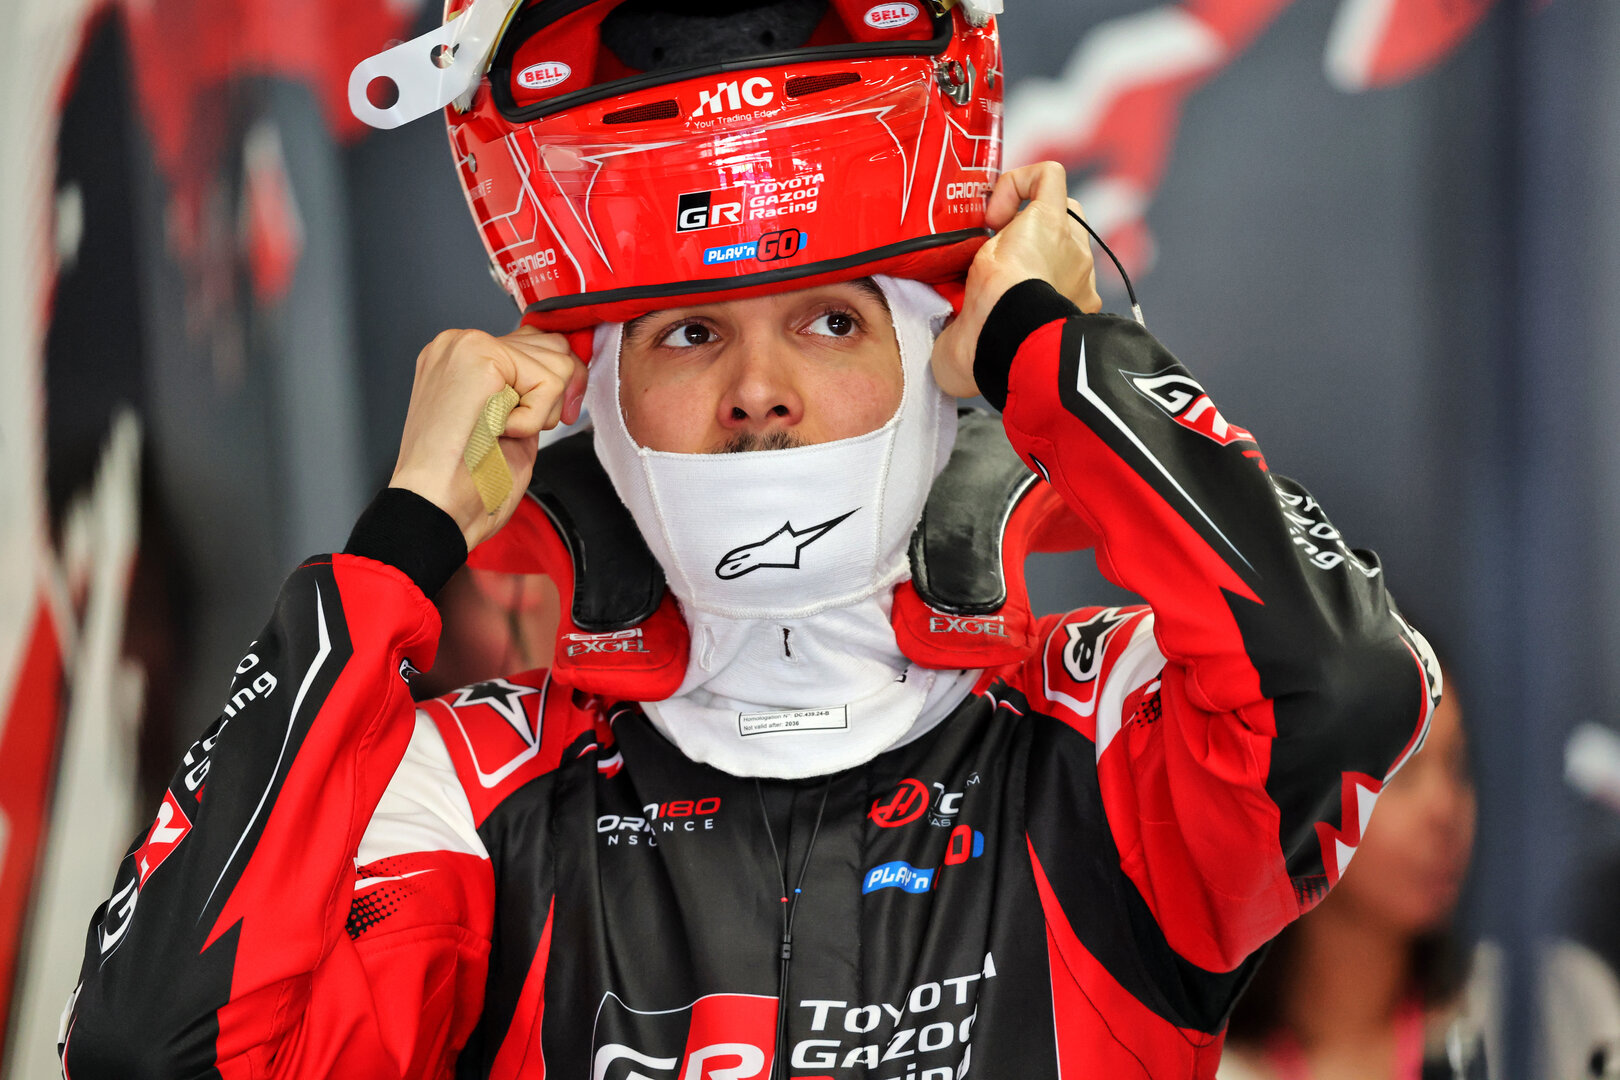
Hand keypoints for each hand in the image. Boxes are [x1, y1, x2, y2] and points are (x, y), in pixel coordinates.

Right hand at [390, 326, 586, 550]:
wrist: (435, 508)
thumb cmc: (466, 482)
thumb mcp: (510, 422)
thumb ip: (530, 390)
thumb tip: (567, 371)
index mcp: (462, 360)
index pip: (537, 346)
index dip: (556, 388)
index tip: (547, 421)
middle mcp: (460, 344)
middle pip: (555, 346)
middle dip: (557, 397)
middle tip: (518, 432)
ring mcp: (467, 344)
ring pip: (559, 363)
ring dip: (542, 412)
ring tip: (498, 431)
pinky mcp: (481, 355)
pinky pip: (549, 383)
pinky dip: (534, 420)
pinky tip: (496, 430)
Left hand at [931, 162, 1101, 397]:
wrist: (1006, 335)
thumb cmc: (990, 352)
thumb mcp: (974, 342)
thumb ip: (971, 329)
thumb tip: (946, 329)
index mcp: (1062, 306)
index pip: (1055, 273)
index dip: (1027, 264)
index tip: (992, 272)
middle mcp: (1077, 276)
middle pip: (1063, 238)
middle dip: (1032, 235)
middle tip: (992, 247)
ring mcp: (1070, 248)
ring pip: (1057, 208)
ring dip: (1020, 211)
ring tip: (988, 228)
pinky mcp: (1053, 220)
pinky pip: (1049, 177)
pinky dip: (1020, 180)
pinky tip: (994, 208)